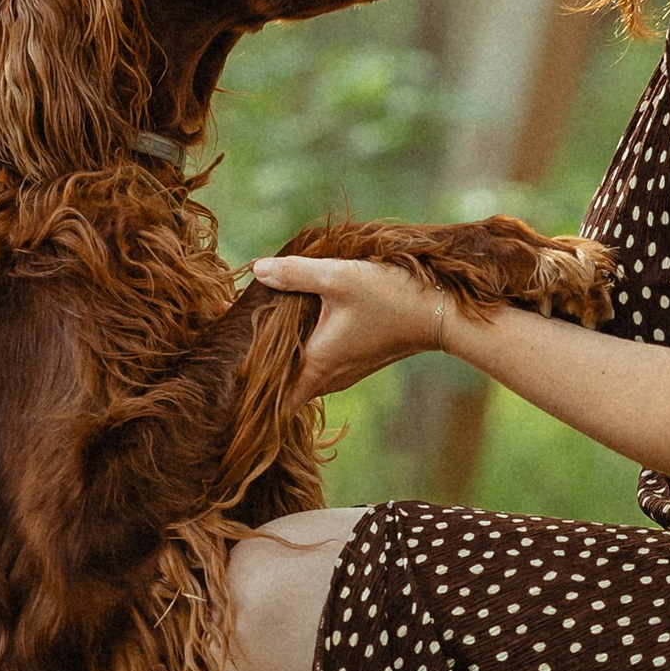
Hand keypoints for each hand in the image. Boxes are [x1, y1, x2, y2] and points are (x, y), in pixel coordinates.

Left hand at [252, 253, 449, 404]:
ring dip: (283, 360)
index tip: (227, 382)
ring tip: (261, 332)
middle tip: (234, 345)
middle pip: (284, 386)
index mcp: (317, 364)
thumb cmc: (390, 297)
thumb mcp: (339, 278)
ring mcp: (346, 371)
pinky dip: (303, 352)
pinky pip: (320, 364)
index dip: (249, 396)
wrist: (442, 312)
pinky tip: (300, 326)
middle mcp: (330, 377)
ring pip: (302, 375)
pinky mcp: (359, 360)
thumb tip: (256, 269)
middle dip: (259, 371)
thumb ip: (295, 274)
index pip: (273, 400)